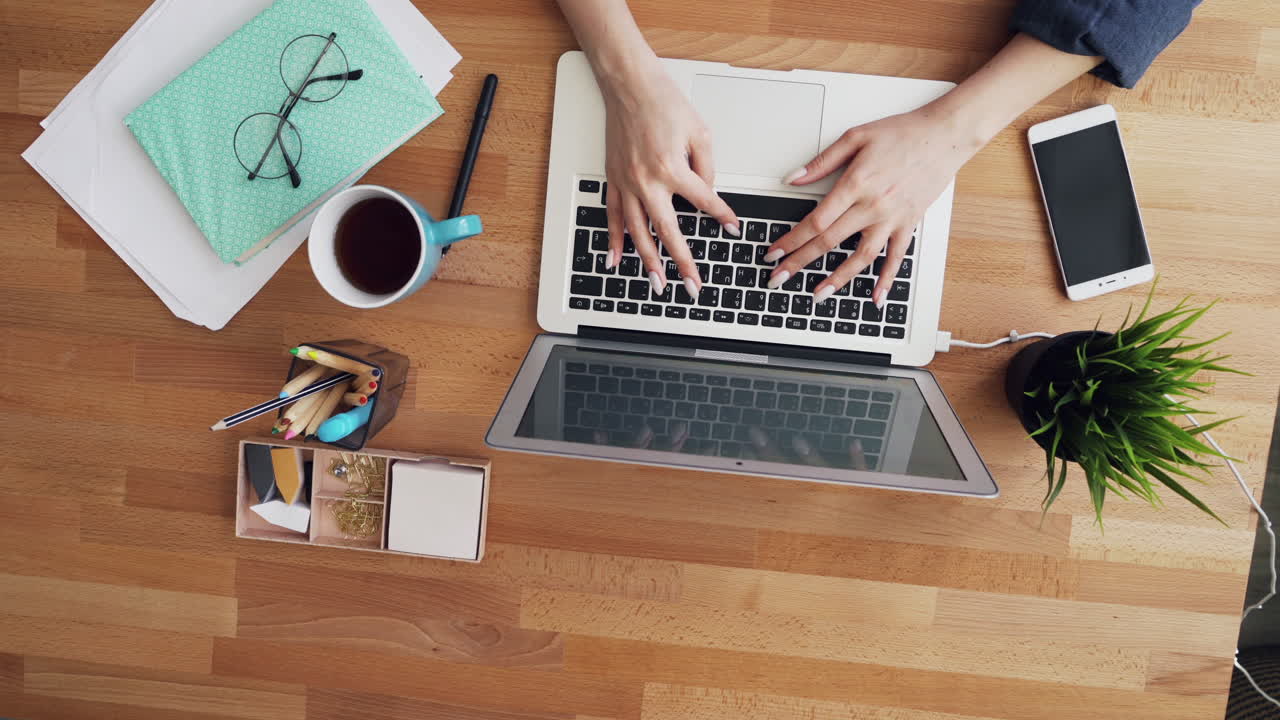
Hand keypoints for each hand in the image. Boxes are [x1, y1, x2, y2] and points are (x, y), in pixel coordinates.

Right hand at [600, 64, 740, 296]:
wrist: (629, 86)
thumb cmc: (664, 103)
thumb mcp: (699, 132)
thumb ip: (706, 168)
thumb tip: (706, 194)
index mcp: (673, 168)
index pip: (704, 202)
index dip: (722, 217)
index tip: (734, 229)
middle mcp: (647, 181)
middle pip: (668, 231)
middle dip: (682, 262)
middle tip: (693, 286)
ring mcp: (627, 183)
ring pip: (638, 232)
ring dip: (649, 261)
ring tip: (658, 283)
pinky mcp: (613, 180)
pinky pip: (612, 218)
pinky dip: (615, 241)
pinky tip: (616, 261)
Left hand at [764, 107, 980, 306]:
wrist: (944, 135)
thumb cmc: (902, 133)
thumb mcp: (855, 137)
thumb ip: (822, 162)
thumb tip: (792, 178)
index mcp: (855, 184)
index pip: (815, 221)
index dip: (791, 240)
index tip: (774, 253)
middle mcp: (873, 206)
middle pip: (829, 242)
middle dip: (799, 263)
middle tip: (778, 278)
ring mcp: (892, 218)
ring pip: (861, 257)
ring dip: (837, 279)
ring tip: (818, 295)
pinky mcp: (909, 223)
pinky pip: (897, 257)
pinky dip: (886, 279)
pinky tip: (876, 297)